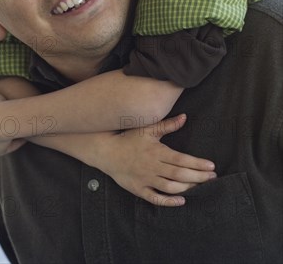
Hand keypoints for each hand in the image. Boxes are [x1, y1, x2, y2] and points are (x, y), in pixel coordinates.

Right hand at [101, 114, 215, 205]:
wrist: (107, 151)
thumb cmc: (129, 138)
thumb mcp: (148, 129)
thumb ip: (167, 125)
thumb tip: (184, 117)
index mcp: (157, 152)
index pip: (181, 159)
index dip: (197, 164)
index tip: (211, 166)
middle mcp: (152, 167)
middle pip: (179, 175)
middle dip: (198, 177)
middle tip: (213, 178)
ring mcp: (145, 179)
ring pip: (170, 187)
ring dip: (187, 188)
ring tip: (201, 187)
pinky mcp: (139, 189)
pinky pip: (155, 198)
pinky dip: (169, 201)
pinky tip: (182, 201)